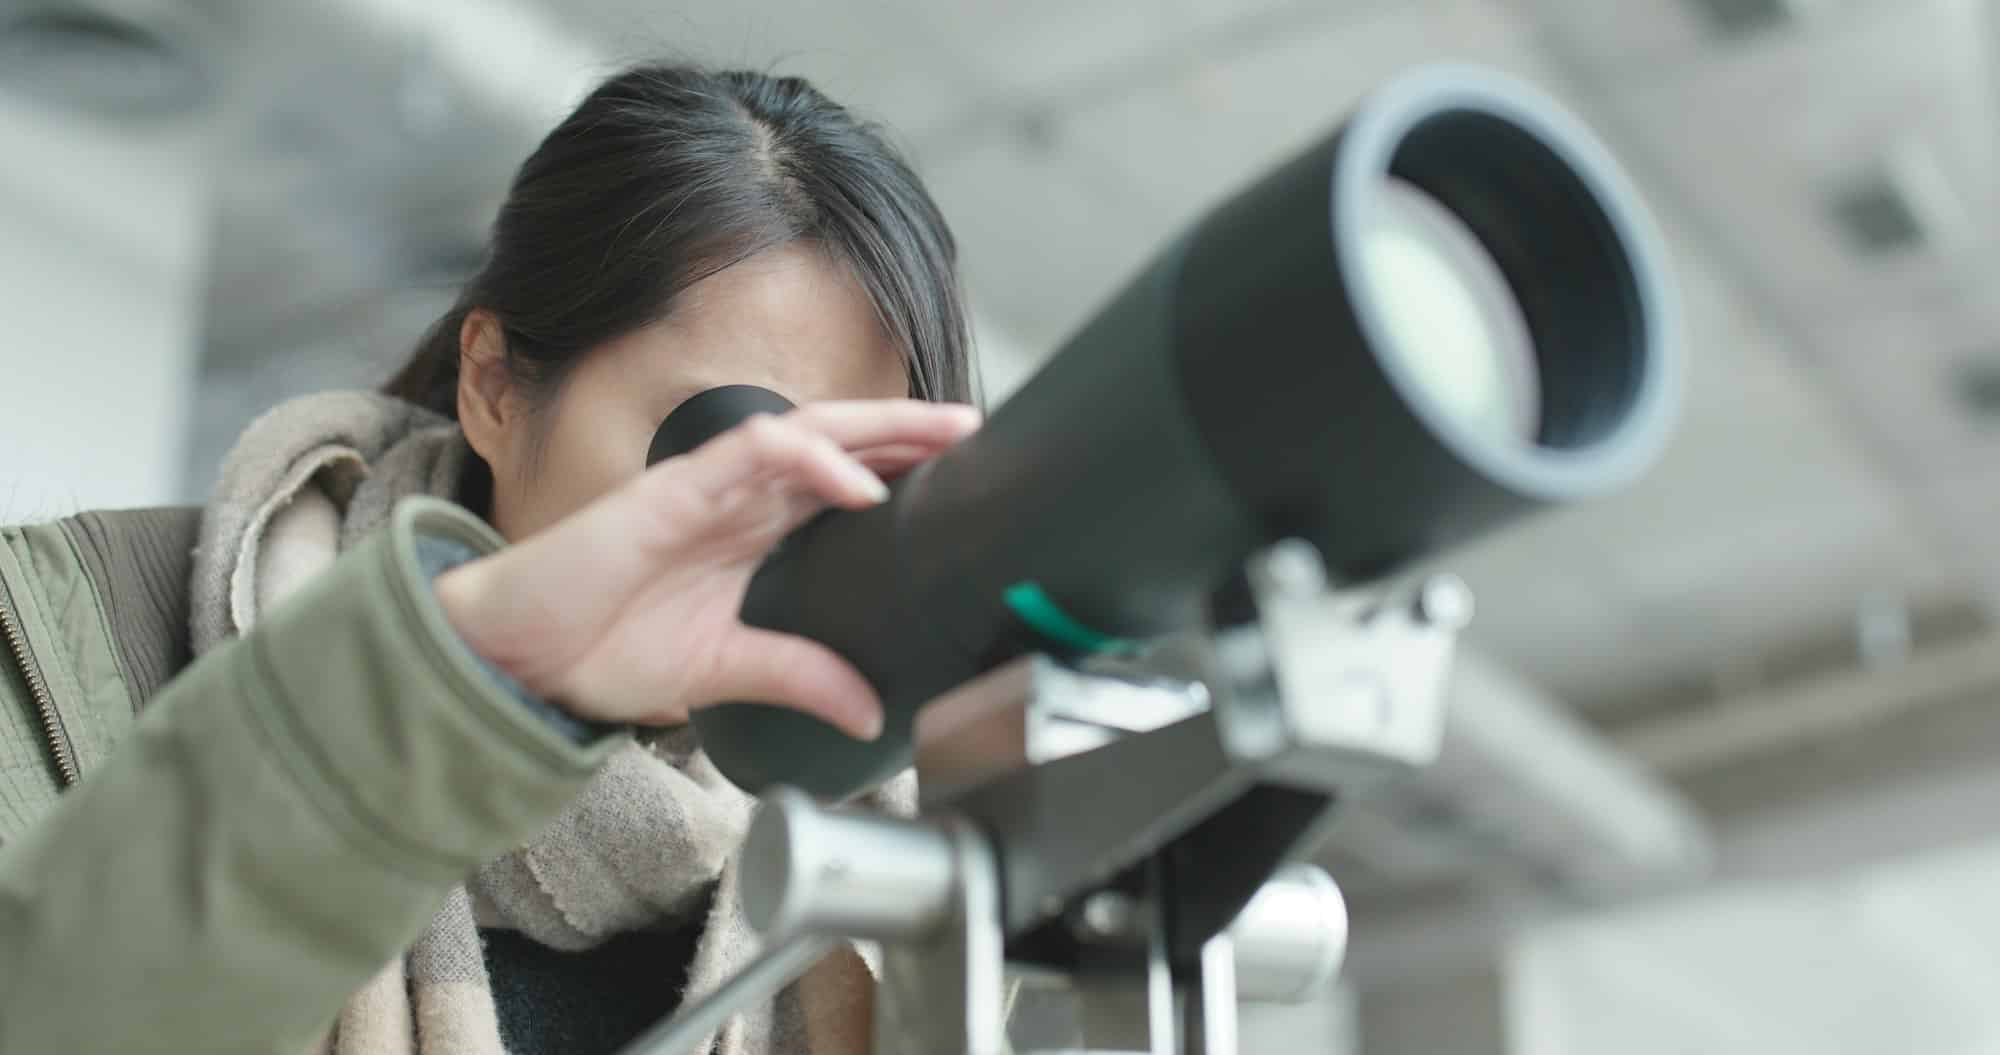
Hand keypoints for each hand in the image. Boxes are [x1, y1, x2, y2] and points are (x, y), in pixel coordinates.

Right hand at [435, 400, 980, 736]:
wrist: (518, 660)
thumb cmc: (601, 650)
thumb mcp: (727, 671)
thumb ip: (801, 677)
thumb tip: (871, 714)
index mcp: (753, 533)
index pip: (843, 485)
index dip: (901, 470)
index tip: (964, 476)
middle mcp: (738, 500)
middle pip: (840, 445)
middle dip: (909, 432)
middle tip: (975, 428)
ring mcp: (708, 488)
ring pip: (807, 432)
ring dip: (879, 428)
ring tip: (943, 433)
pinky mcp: (673, 489)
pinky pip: (752, 454)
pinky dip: (812, 462)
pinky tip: (858, 483)